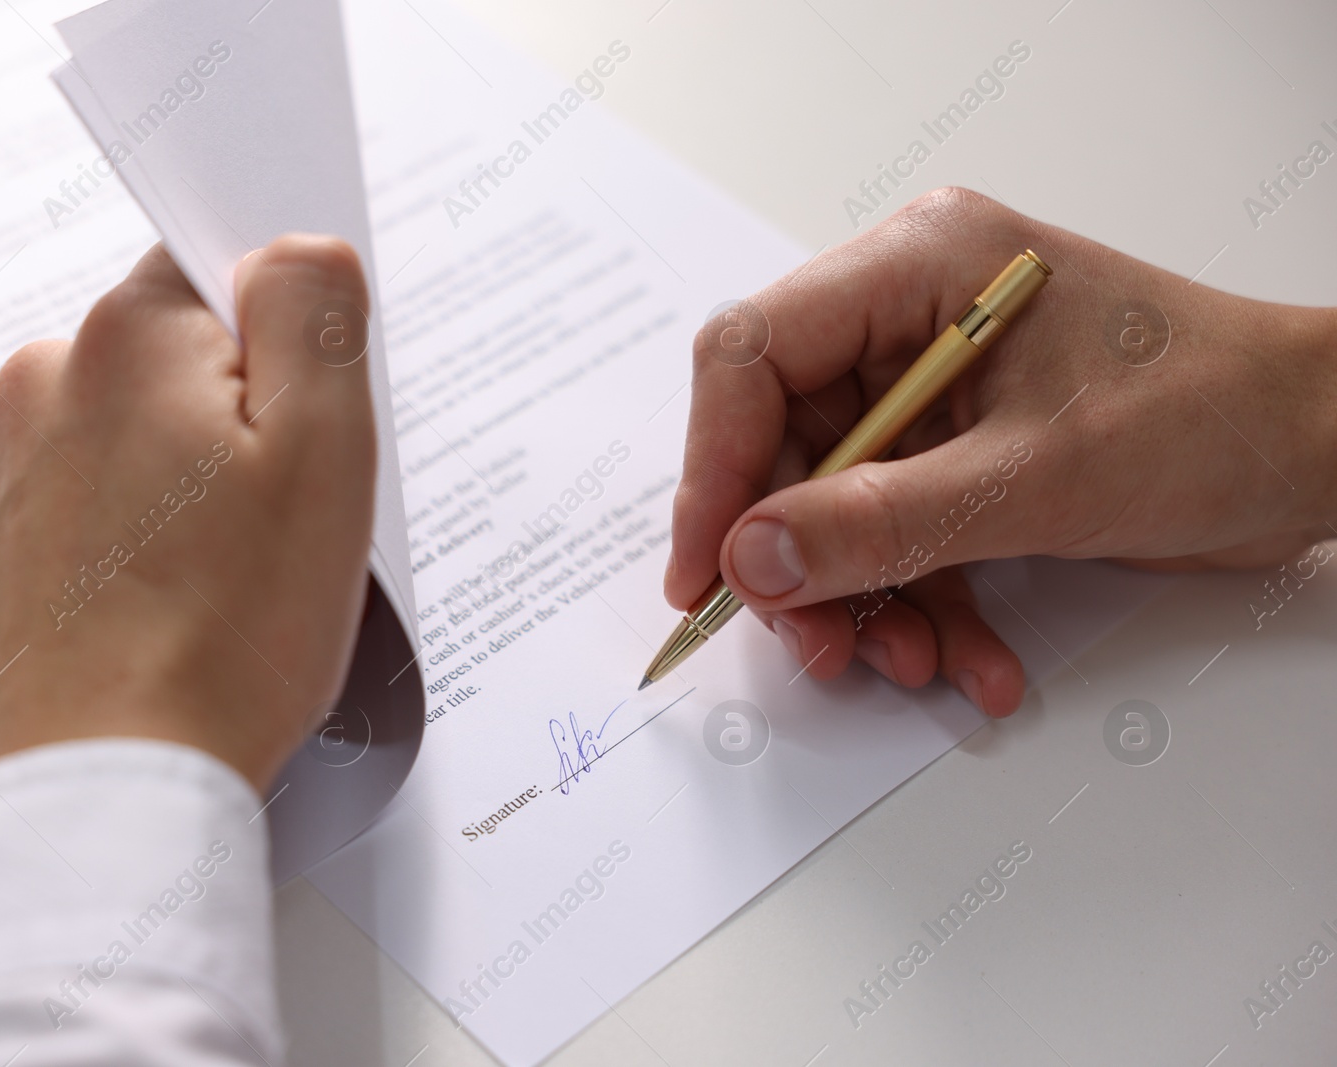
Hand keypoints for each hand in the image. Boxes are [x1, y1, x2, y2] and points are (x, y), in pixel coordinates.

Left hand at [0, 236, 376, 789]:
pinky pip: (82, 499)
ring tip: (214, 579)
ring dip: (179, 481)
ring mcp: (0, 465)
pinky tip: (160, 604)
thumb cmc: (222, 640)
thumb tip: (293, 247)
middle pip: (177, 357)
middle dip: (236, 420)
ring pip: (130, 432)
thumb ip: (316, 317)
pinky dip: (126, 533)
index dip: (284, 347)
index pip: (223, 272)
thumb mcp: (325, 458)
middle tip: (273, 521)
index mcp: (129, 339)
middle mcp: (42, 383)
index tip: (303, 423)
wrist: (100, 788)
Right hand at [666, 188, 1336, 716]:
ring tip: (915, 660)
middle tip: (821, 642)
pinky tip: (972, 657)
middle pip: (787, 443)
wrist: (1320, 450)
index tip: (709, 572)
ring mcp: (933, 387)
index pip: (755, 354)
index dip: (715, 468)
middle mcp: (909, 316)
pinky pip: (898, 531)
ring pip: (836, 504)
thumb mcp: (1035, 478)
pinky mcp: (959, 449)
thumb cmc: (1213, 415)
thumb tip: (753, 556)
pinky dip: (924, 601)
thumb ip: (879, 521)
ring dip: (867, 597)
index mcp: (918, 267)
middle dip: (804, 560)